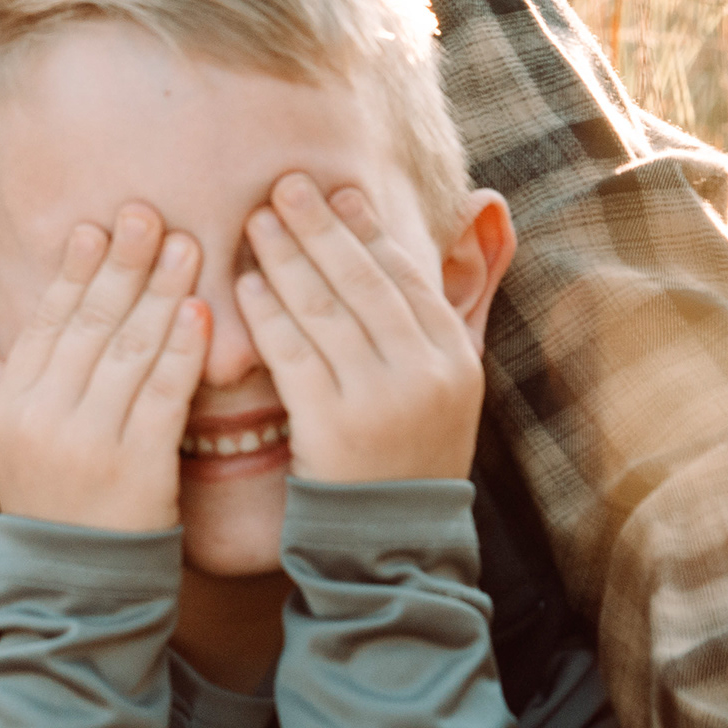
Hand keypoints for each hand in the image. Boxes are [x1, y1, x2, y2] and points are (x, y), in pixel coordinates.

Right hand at [0, 208, 206, 532]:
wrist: (72, 591)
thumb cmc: (52, 500)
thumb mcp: (11, 435)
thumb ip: (10, 370)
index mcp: (11, 404)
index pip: (47, 322)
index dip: (74, 271)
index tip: (95, 227)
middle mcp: (44, 417)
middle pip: (90, 324)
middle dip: (123, 264)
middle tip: (148, 214)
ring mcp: (90, 442)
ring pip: (130, 350)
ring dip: (162, 291)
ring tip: (188, 247)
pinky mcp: (138, 468)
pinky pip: (165, 394)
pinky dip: (185, 348)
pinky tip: (201, 310)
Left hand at [232, 177, 482, 484]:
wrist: (395, 542)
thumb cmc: (413, 446)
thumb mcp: (454, 376)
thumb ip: (461, 295)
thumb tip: (485, 201)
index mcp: (456, 357)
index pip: (406, 277)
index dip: (368, 230)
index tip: (336, 192)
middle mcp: (425, 374)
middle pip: (363, 284)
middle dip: (320, 229)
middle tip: (283, 185)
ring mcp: (380, 402)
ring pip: (325, 313)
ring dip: (286, 260)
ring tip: (255, 222)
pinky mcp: (332, 429)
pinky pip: (293, 357)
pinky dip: (266, 316)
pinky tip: (243, 286)